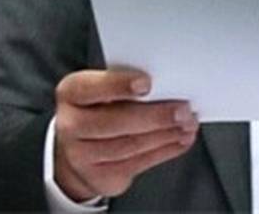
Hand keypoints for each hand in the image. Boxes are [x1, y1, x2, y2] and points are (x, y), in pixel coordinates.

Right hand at [54, 69, 198, 200]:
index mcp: (71, 93)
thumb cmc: (99, 108)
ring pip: (130, 145)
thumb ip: (126, 85)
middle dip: (155, 116)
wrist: (79, 146)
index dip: (119, 85)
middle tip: (183, 109)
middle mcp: (70, 124)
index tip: (147, 83)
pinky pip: (137, 163)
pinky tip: (180, 140)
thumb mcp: (104, 88)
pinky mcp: (99, 176)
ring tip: (188, 124)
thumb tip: (167, 85)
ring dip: (166, 134)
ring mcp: (81, 155)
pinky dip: (165, 150)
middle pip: (115, 122)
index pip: (92, 87)